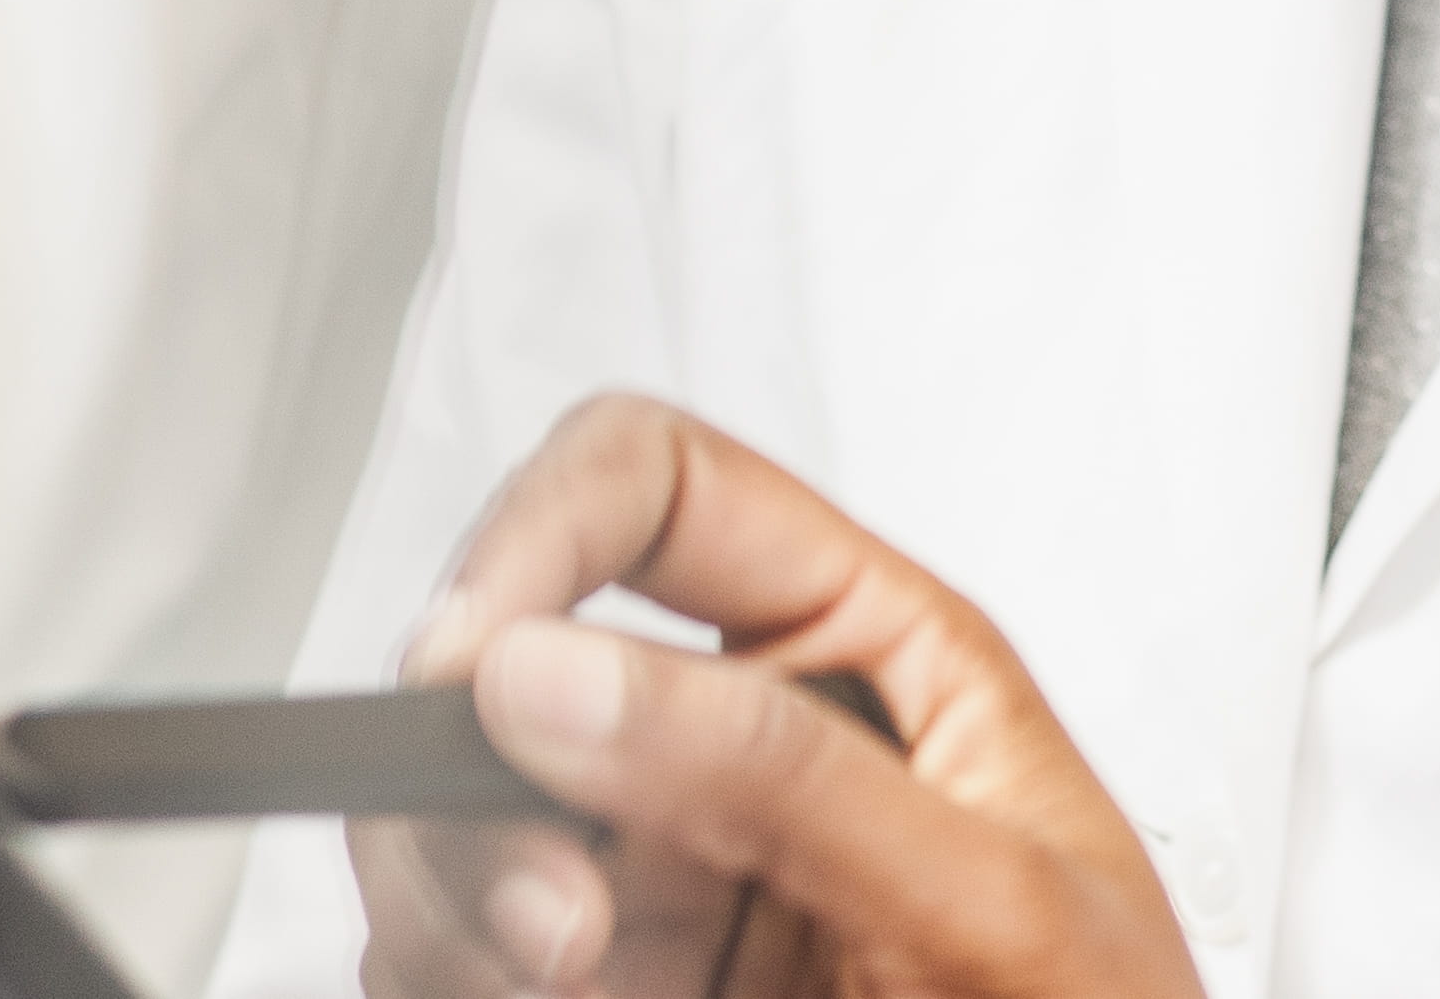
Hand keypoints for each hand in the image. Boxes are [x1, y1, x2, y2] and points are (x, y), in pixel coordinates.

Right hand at [368, 396, 1206, 998]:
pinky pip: (462, 945)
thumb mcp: (986, 900)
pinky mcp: (622, 979)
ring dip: (458, 895)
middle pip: (520, 658)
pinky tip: (542, 996)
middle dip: (475, 766)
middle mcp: (750, 739)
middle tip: (537, 907)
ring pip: (462, 816)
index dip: (545, 528)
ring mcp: (674, 870)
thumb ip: (781, 777)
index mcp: (869, 651)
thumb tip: (566, 670)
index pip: (661, 492)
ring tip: (557, 975)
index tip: (477, 653)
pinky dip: (453, 970)